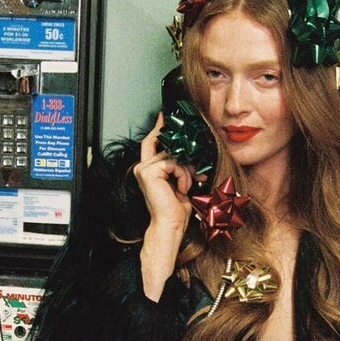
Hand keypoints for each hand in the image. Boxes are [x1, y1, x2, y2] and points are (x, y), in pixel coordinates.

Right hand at [132, 113, 197, 234]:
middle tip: (196, 176)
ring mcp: (144, 169)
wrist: (170, 224)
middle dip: (186, 163)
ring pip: (173, 156)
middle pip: (169, 149)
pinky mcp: (149, 171)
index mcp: (148, 170)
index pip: (151, 143)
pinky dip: (182, 176)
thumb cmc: (175, 209)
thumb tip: (189, 155)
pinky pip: (174, 164)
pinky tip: (180, 190)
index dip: (157, 129)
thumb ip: (179, 166)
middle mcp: (143, 168)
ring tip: (184, 188)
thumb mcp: (180, 181)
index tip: (163, 117)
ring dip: (185, 173)